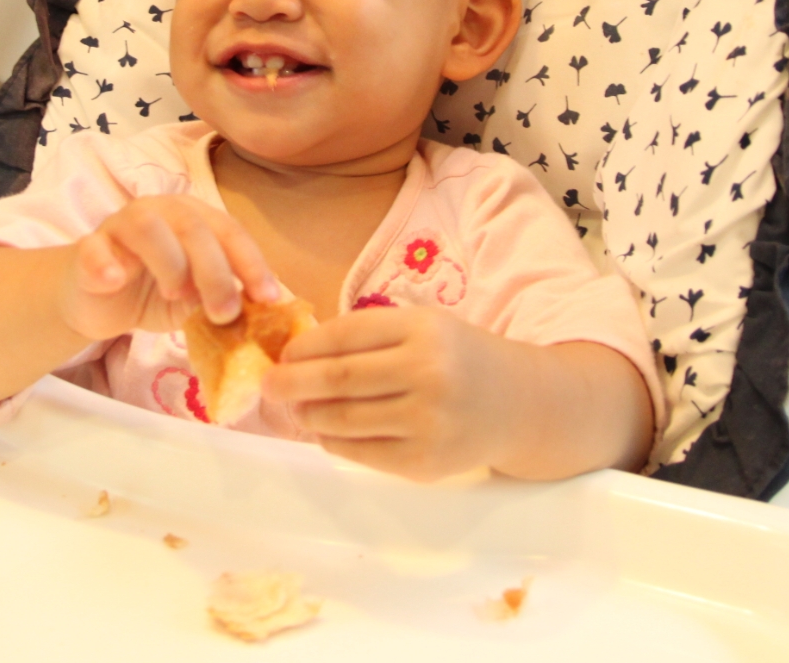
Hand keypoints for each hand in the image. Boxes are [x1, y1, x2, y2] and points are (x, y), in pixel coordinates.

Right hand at [60, 195, 280, 340]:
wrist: (98, 301)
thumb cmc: (154, 292)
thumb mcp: (196, 299)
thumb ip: (222, 297)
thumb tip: (262, 313)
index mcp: (193, 218)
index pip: (229, 231)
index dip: (252, 262)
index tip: (268, 298)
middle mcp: (159, 212)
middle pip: (193, 228)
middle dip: (215, 272)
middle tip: (226, 313)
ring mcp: (120, 227)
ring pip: (147, 227)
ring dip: (169, 262)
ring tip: (176, 295)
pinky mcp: (87, 249)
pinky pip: (94, 249)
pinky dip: (106, 264)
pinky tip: (115, 281)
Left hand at [263, 306, 517, 480]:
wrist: (519, 404)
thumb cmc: (460, 359)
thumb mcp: (426, 328)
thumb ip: (372, 337)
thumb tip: (301, 354)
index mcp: (424, 330)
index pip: (346, 335)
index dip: (306, 347)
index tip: (284, 354)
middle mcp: (428, 373)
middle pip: (339, 380)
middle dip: (293, 383)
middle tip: (269, 385)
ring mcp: (428, 422)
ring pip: (344, 420)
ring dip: (309, 415)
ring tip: (296, 409)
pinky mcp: (425, 461)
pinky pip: (362, 452)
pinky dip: (335, 442)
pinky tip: (327, 431)